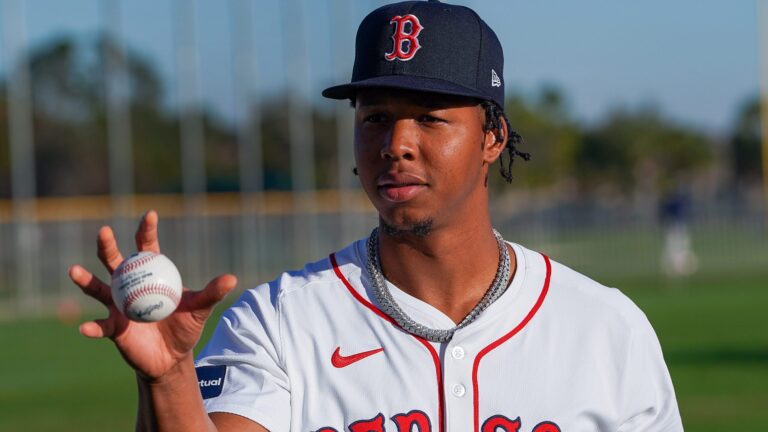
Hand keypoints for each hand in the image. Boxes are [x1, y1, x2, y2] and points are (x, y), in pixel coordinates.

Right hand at [69, 210, 237, 380]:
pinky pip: (100, 326)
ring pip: (98, 289)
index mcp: (151, 274)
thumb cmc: (186, 326)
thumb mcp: (200, 309)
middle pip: (115, 262)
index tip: (150, 215)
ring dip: (85, 280)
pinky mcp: (113, 328)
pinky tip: (85, 328)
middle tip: (103, 231)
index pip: (147, 247)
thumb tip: (231, 279)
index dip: (146, 230)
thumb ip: (212, 293)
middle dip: (107, 246)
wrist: (172, 357)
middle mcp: (129, 285)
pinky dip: (92, 327)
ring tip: (74, 270)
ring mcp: (118, 305)